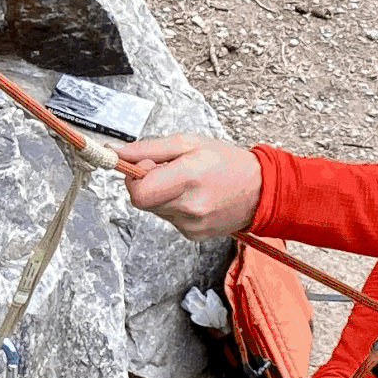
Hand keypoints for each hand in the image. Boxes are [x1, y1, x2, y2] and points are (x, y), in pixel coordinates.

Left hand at [114, 131, 262, 237]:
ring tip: (186, 183)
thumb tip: (116, 152)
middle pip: (142, 201)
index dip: (134, 177)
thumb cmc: (226, 161)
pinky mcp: (193, 235)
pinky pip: (169, 219)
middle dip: (147, 184)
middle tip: (168, 171)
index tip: (144, 165)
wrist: (261, 190)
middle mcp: (190, 206)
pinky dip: (174, 207)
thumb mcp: (188, 142)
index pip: (138, 192)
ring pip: (154, 210)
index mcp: (189, 178)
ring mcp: (192, 225)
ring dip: (161, 195)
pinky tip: (193, 197)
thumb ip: (148, 149)